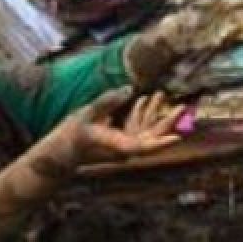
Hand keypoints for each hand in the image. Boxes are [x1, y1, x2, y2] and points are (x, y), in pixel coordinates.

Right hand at [56, 89, 182, 168]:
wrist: (60, 153)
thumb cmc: (70, 135)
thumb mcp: (85, 114)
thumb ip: (108, 101)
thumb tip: (130, 88)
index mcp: (115, 146)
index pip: (141, 147)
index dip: (160, 143)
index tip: (177, 137)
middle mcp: (124, 149)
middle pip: (152, 137)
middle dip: (168, 122)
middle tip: (182, 107)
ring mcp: (125, 146)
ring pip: (146, 131)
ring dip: (154, 113)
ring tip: (161, 94)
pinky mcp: (122, 142)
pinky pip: (138, 129)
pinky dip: (142, 115)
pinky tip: (144, 100)